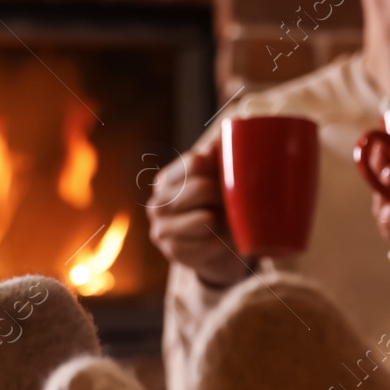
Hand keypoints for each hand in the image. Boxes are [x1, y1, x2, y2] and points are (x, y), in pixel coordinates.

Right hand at [147, 147, 253, 287]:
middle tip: (232, 203)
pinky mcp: (173, 253)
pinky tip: (223, 241)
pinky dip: (221, 243)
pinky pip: (207, 244)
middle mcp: (158, 203)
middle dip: (223, 196)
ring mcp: (161, 230)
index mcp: (167, 180)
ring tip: (227, 222)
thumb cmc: (219, 212)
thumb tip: (227, 134)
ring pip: (204, 219)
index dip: (218, 168)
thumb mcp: (218, 183)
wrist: (217, 255)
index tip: (230, 176)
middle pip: (200, 188)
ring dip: (224, 222)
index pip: (194, 162)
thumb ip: (219, 158)